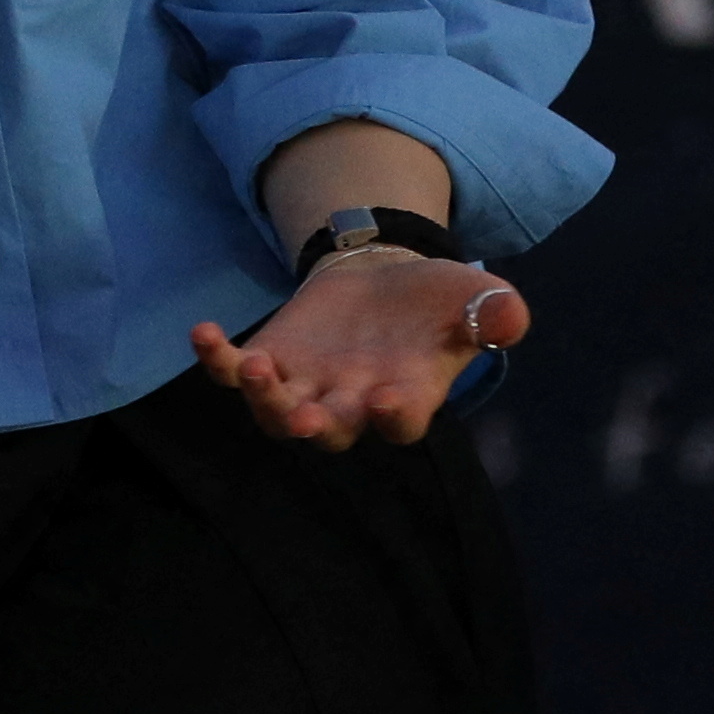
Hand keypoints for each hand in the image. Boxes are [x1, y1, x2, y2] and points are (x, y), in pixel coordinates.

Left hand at [192, 244, 533, 448]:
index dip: (394, 419)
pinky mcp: (270, 360)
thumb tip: (510, 318)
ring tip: (255, 366)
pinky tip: (203, 333)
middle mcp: (351, 405)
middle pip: (331, 431)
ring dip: (264, 397)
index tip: (389, 401)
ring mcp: (305, 387)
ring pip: (277, 413)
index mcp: (406, 399)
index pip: (401, 426)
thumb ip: (494, 312)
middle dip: (317, 425)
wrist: (382, 282)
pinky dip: (217, 360)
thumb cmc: (435, 302)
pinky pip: (234, 372)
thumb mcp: (473, 298)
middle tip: (309, 417)